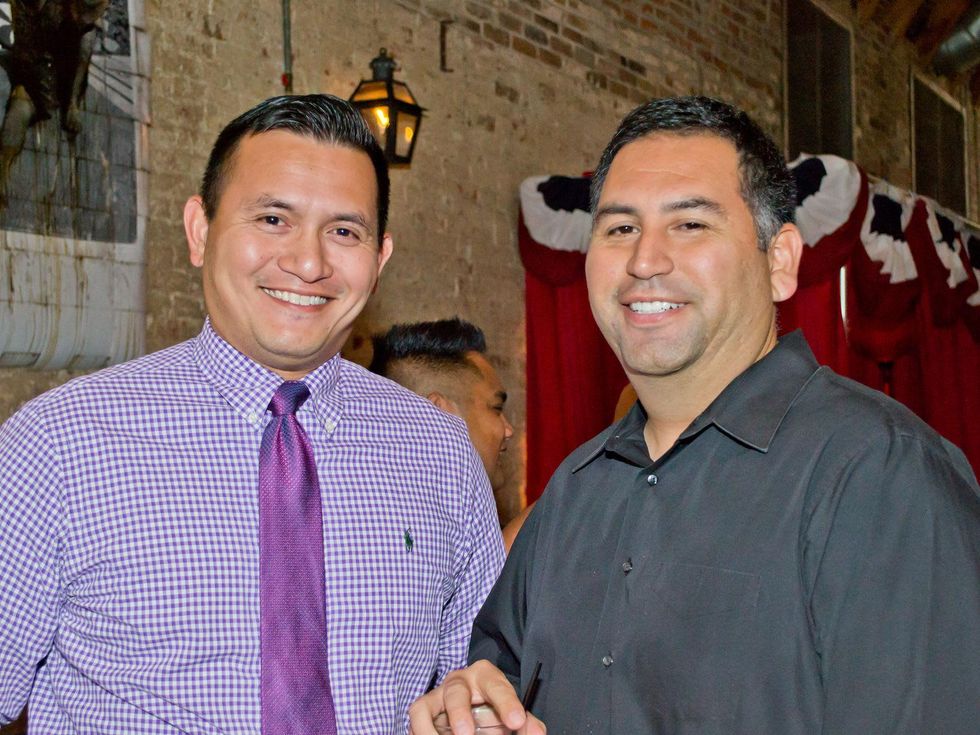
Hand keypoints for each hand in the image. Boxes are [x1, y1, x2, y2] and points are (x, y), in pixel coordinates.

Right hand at [408, 660, 545, 733]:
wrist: (474, 706)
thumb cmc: (493, 708)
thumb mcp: (511, 711)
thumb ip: (525, 722)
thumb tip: (536, 733)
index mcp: (486, 677)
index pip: (497, 686)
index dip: (506, 704)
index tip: (516, 721)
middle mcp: (459, 681)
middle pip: (456, 692)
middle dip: (460, 714)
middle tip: (466, 734)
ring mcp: (438, 695)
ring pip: (426, 706)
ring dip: (432, 730)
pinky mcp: (422, 708)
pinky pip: (416, 718)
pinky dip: (422, 732)